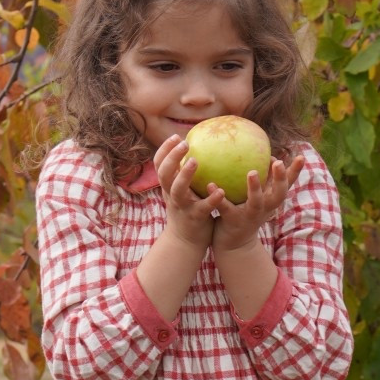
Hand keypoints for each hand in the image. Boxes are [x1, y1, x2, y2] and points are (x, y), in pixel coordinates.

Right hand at [153, 134, 225, 248]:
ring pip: (178, 190)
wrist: (185, 243)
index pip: (159, 164)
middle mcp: (172, 195)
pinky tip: (221, 190)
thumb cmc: (189, 212)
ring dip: (184, 175)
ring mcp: (182, 207)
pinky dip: (210, 199)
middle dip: (171, 157)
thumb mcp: (183, 192)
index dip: (164, 150)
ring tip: (194, 161)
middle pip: (164, 173)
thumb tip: (201, 151)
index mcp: (168, 187)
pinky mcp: (195, 219)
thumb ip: (186, 175)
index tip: (176, 136)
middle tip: (185, 143)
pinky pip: (202, 208)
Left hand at [210, 154, 304, 252]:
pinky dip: (220, 198)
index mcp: (271, 200)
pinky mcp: (233, 221)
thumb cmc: (246, 214)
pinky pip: (226, 208)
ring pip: (256, 202)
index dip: (295, 172)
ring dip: (255, 188)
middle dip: (280, 179)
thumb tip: (267, 154)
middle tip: (278, 162)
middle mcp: (264, 208)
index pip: (287, 184)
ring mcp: (250, 216)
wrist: (234, 246)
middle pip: (278, 194)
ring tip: (251, 173)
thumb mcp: (259, 198)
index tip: (302, 157)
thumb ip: (264, 180)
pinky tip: (210, 184)